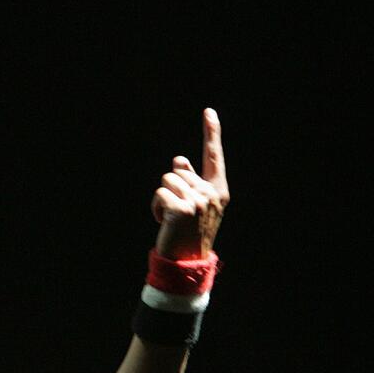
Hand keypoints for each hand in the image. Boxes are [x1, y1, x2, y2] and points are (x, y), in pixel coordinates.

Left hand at [152, 108, 228, 258]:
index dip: (211, 133)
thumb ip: (189, 182)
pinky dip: (156, 208)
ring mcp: (199, 201)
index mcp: (218, 190)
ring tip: (171, 218)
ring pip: (166, 181)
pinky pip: (159, 194)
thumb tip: (179, 159)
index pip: (213, 157)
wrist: (186, 260)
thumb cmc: (188, 232)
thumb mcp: (194, 205)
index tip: (208, 112)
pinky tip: (164, 222)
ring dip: (161, 198)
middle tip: (177, 213)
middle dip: (170, 189)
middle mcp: (211, 193)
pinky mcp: (183, 209)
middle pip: (176, 171)